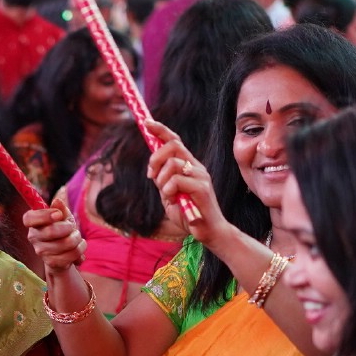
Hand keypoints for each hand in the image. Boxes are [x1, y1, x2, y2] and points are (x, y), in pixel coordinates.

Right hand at [22, 196, 85, 274]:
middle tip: (72, 227)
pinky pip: (72, 254)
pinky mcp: (52, 263)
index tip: (58, 214)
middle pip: (51, 231)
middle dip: (68, 227)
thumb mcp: (63, 217)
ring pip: (66, 243)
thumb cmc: (62, 231)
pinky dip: (81, 248)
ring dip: (77, 238)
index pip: (29, 218)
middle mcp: (33, 238)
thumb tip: (57, 202)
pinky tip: (78, 247)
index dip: (44, 215)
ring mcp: (41, 252)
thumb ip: (60, 208)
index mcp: (33, 223)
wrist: (64, 254)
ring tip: (76, 238)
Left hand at [146, 123, 222, 239]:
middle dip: (155, 157)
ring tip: (167, 195)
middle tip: (151, 175)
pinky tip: (173, 200)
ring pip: (172, 163)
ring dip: (161, 180)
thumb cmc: (188, 214)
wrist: (208, 232)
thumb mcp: (169, 194)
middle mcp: (196, 166)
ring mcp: (200, 175)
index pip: (175, 141)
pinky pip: (176, 180)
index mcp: (188, 165)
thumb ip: (163, 180)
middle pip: (173, 145)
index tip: (146, 123)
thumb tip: (152, 167)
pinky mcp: (202, 187)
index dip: (160, 130)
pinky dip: (168, 191)